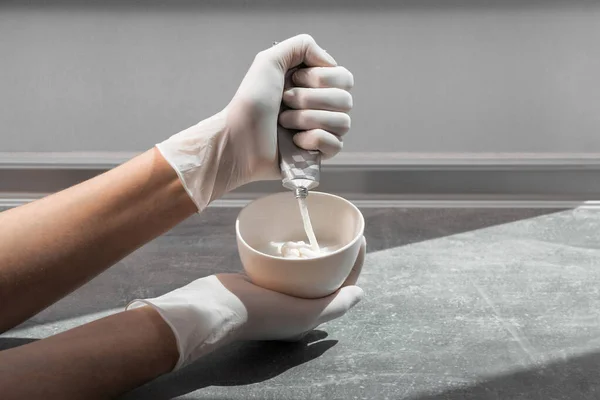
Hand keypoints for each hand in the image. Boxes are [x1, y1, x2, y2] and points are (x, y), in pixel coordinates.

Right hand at [127, 237, 365, 369]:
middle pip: (324, 278)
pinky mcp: (260, 282)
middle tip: (343, 233)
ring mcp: (278, 294)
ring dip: (315, 254)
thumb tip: (360, 293)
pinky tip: (295, 239)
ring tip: (323, 232)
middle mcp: (296, 307)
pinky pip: (283, 266)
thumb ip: (336, 305)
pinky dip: (292, 253)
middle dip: (337, 257)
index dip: (354, 266)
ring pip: (304, 271)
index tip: (360, 240)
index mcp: (309, 316)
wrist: (216, 307)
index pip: (341, 288)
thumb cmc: (262, 312)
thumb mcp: (306, 313)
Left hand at [156, 34, 353, 210]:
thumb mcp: (269, 60)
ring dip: (307, 119)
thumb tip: (330, 61)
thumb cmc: (250, 102)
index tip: (293, 80)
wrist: (237, 137)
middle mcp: (322, 107)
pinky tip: (294, 141)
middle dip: (309, 99)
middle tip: (284, 102)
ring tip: (284, 122)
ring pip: (342, 123)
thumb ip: (302, 46)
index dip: (320, 78)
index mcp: (315, 85)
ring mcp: (322, 131)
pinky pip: (336, 145)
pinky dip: (313, 140)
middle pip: (345, 100)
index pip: (345, 78)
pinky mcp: (318, 154)